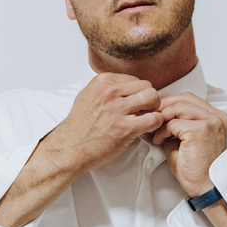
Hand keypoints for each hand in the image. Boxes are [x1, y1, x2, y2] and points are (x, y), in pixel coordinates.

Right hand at [48, 73, 165, 172]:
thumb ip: (105, 88)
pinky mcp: (125, 128)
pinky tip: (148, 127)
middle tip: (144, 109)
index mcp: (102, 82)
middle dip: (149, 98)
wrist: (70, 147)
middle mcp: (110, 92)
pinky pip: (154, 118)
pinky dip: (156, 122)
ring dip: (154, 108)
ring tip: (147, 116)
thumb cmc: (79, 126)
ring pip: (152, 97)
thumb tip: (123, 87)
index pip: (133, 79)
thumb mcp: (87, 96)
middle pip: (146, 85)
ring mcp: (118, 109)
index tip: (134, 102)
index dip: (137, 92)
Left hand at [151, 93, 226, 196]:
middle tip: (150, 118)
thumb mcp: (188, 140)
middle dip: (164, 107)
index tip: (156, 112)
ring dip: (163, 118)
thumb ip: (178, 124)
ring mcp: (210, 122)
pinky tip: (159, 141)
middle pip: (184, 99)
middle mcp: (216, 117)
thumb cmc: (198, 169)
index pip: (189, 99)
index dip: (170, 103)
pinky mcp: (201, 131)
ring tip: (156, 132)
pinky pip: (174, 123)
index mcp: (216, 117)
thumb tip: (158, 115)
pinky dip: (163, 131)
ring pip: (179, 108)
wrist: (207, 188)